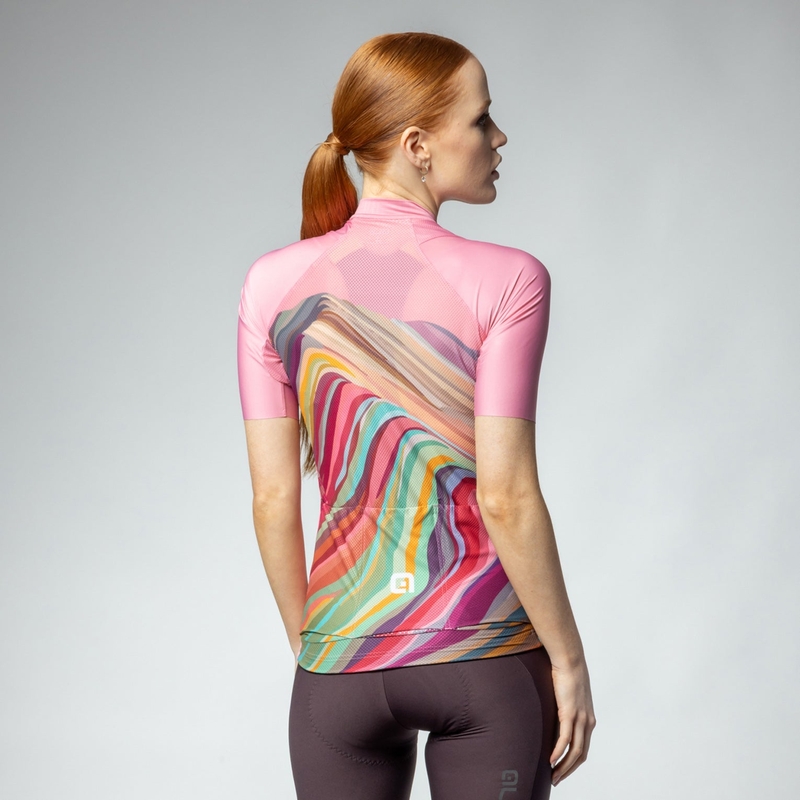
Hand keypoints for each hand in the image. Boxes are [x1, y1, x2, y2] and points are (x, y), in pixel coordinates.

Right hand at [549, 660, 595, 785]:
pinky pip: (565, 739)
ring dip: (563, 766)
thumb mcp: (567, 696)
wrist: (570, 659)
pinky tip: (550, 760)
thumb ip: (564, 709)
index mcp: (588, 719)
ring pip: (574, 751)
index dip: (573, 763)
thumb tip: (553, 717)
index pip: (583, 749)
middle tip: (556, 780)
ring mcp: (580, 718)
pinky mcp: (570, 713)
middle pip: (580, 755)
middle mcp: (587, 722)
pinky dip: (558, 752)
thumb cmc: (566, 674)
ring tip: (553, 776)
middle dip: (568, 770)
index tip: (562, 770)